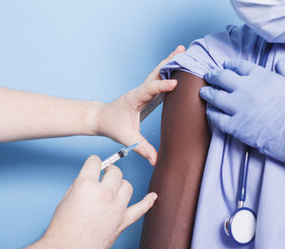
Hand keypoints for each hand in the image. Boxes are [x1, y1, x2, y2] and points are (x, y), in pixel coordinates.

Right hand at [39, 155, 156, 248]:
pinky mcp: (123, 221)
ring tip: (115, 188)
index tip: (94, 165)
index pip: (95, 161)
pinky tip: (152, 196)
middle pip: (115, 172)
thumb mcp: (66, 199)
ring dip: (121, 185)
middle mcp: (103, 193)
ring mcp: (116, 207)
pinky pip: (141, 208)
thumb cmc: (62, 228)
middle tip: (105, 175)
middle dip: (109, 172)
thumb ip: (80, 185)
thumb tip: (91, 178)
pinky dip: (148, 201)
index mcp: (85, 185)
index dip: (94, 162)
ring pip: (127, 186)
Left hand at [93, 45, 185, 164]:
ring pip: (158, 73)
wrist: (101, 117)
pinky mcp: (147, 93)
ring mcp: (144, 90)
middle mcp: (140, 91)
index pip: (149, 90)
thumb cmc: (112, 125)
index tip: (175, 83)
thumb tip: (155, 160)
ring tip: (183, 51)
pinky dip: (169, 71)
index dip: (161, 86)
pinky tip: (179, 66)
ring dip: (169, 62)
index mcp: (135, 99)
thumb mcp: (126, 138)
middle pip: (156, 73)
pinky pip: (159, 79)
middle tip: (182, 51)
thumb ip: (141, 148)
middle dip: (168, 63)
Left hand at [200, 59, 284, 177]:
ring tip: (204, 92)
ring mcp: (240, 109)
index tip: (225, 65)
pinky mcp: (237, 128)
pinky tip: (210, 112)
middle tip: (208, 75)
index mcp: (265, 77)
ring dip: (207, 93)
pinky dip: (211, 113)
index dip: (230, 64)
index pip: (241, 66)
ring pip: (215, 97)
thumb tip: (280, 63)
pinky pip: (216, 118)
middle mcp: (249, 90)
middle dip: (213, 75)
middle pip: (223, 78)